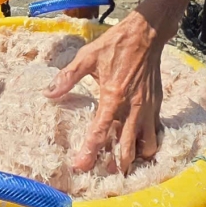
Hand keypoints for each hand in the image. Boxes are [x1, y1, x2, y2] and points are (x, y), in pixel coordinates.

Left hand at [44, 10, 165, 172]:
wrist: (146, 34)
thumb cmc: (115, 45)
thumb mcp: (87, 57)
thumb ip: (68, 77)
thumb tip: (49, 93)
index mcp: (113, 96)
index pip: (100, 132)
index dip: (89, 152)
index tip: (80, 166)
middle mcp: (132, 107)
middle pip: (126, 146)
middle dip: (115, 163)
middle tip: (103, 172)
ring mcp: (147, 108)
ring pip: (145, 144)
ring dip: (134, 156)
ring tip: (122, 162)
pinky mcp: (157, 105)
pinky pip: (154, 132)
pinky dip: (147, 143)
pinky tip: (138, 145)